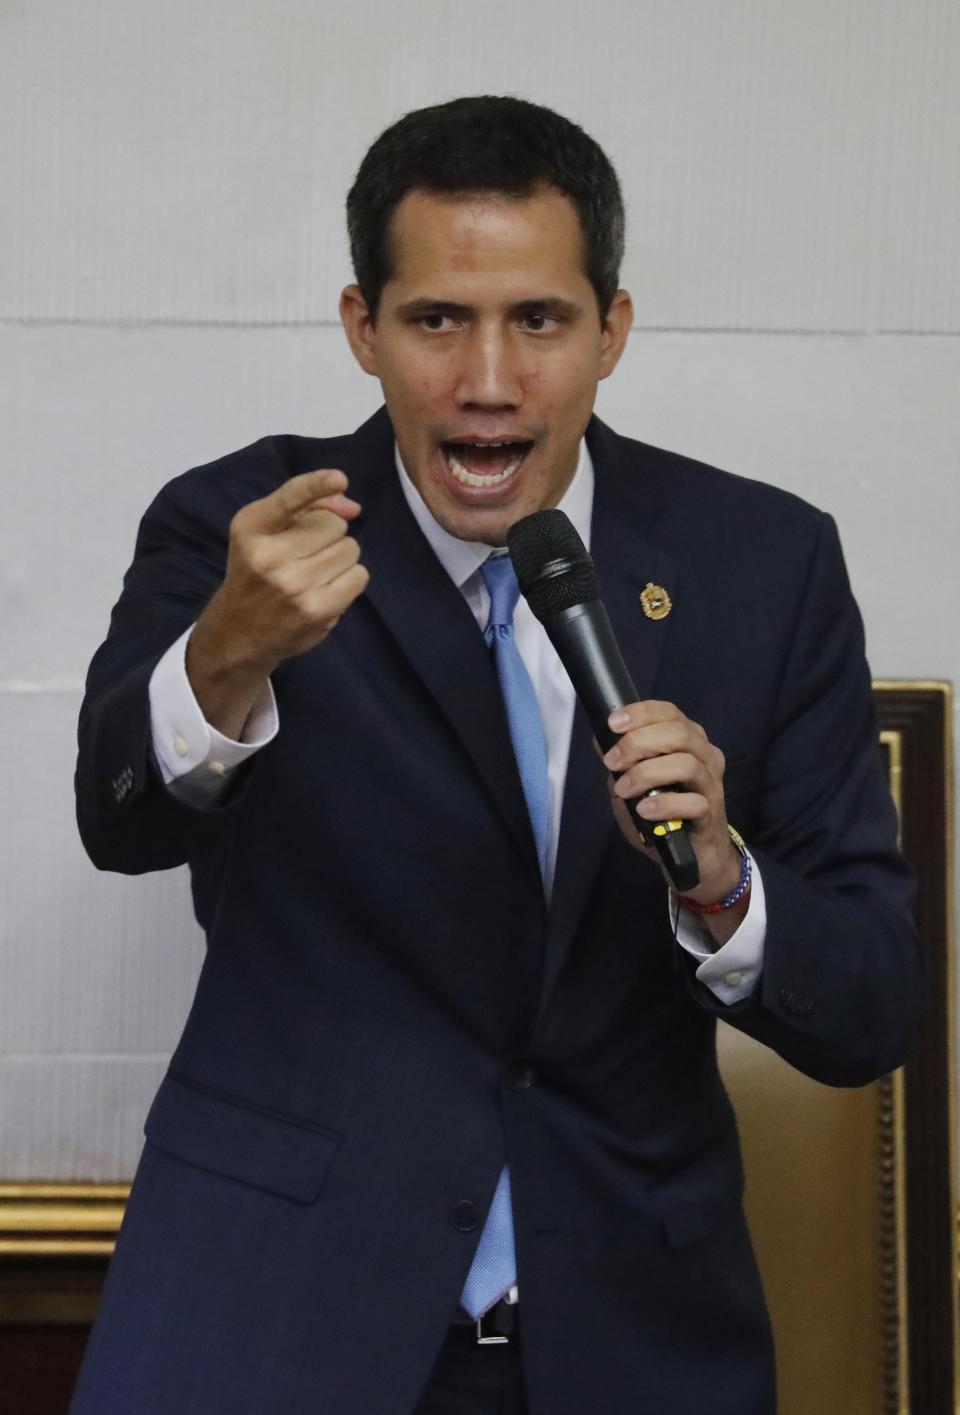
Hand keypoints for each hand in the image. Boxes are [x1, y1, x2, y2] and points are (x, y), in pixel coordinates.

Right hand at [187, 469, 367, 736]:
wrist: (239, 631)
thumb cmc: (257, 572)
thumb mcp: (264, 531)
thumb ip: (307, 507)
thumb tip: (352, 507)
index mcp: (251, 528)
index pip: (291, 497)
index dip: (318, 485)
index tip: (340, 478)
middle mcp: (269, 555)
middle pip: (334, 525)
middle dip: (328, 535)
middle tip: (306, 554)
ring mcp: (294, 585)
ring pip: (350, 549)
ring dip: (340, 557)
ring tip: (314, 572)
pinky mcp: (317, 610)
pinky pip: (359, 576)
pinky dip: (349, 579)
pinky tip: (326, 587)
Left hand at [601, 701, 744, 925]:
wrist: (693, 855)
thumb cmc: (664, 814)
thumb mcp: (635, 785)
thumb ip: (621, 764)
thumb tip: (599, 741)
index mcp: (688, 741)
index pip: (669, 712)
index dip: (641, 713)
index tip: (612, 723)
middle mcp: (705, 756)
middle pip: (678, 733)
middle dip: (638, 743)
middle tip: (612, 762)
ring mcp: (711, 784)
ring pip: (686, 764)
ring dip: (646, 774)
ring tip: (623, 790)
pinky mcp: (712, 813)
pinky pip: (693, 803)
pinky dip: (664, 804)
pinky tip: (644, 810)